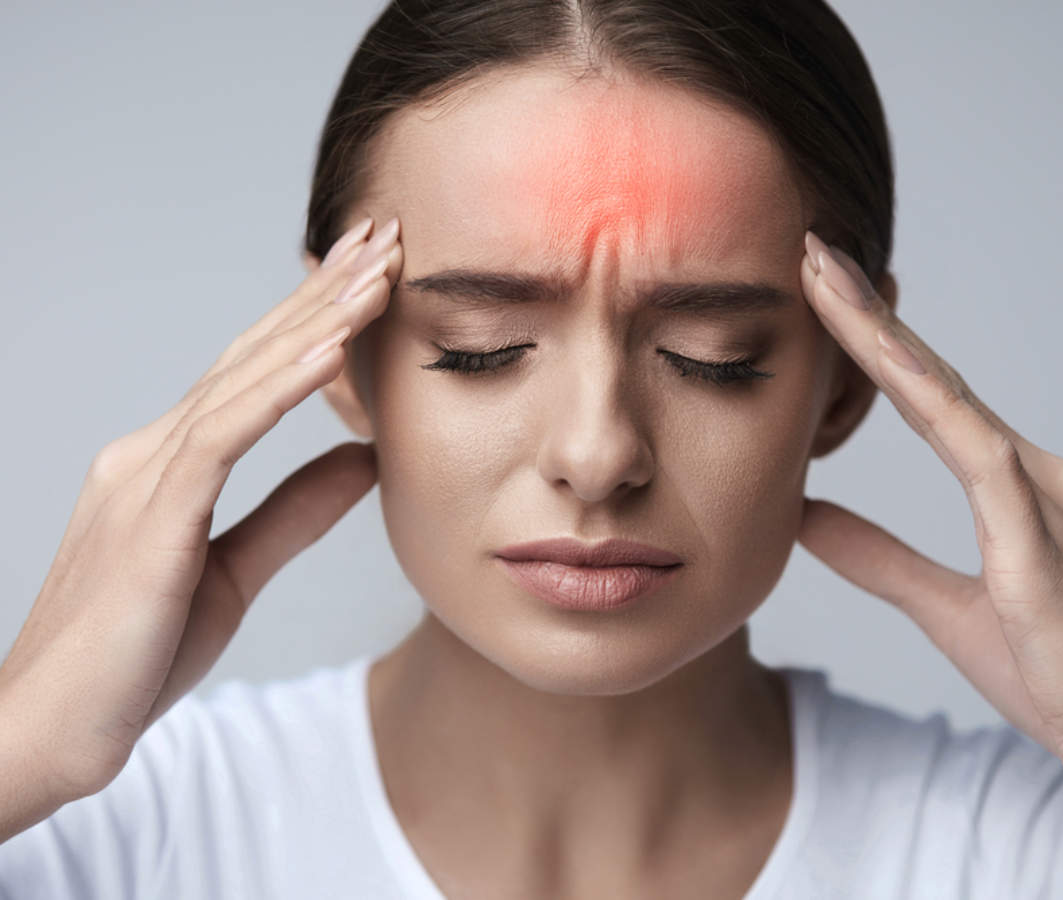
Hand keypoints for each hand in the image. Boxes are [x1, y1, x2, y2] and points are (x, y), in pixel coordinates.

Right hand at [0, 216, 401, 804]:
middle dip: (322, 292)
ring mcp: (144, 478)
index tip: (368, 273)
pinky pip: (224, 438)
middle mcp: (151, 452)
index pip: (255, 373)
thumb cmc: (134, 657)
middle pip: (252, 354)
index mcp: (170, 463)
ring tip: (376, 271)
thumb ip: (296, 511)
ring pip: (243, 379)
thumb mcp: (237, 571)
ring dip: (315, 321)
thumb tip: (366, 460)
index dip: (313, 318)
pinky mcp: (151, 519)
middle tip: (382, 235)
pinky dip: (280, 390)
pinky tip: (329, 352)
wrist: (54, 732)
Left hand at [795, 230, 1062, 818]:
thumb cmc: (1052, 672)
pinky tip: (887, 365)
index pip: (925, 396)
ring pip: (948, 398)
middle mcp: (1031, 471)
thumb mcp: (937, 606)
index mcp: (1010, 483)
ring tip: (830, 280)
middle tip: (813, 252)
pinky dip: (933, 407)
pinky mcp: (1040, 540)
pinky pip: (979, 459)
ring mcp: (1043, 496)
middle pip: (932, 377)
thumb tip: (804, 516)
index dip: (872, 343)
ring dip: (884, 337)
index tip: (820, 293)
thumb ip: (875, 555)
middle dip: (869, 313)